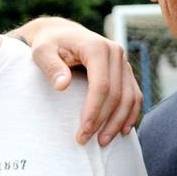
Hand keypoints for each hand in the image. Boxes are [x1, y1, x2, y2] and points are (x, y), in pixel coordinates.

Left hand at [16, 16, 140, 145]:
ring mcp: (123, 62)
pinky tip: (123, 130)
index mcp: (96, 47)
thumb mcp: (42, 52)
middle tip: (85, 140)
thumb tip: (62, 85)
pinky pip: (134, 95)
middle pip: (116, 94)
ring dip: (119, 122)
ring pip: (129, 97)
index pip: (101, 85)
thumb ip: (50, 66)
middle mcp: (115, 52)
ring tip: (103, 141)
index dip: (94, 111)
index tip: (83, 131)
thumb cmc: (48, 44)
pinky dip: (131, 114)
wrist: (61, 34)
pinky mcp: (126, 71)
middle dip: (103, 121)